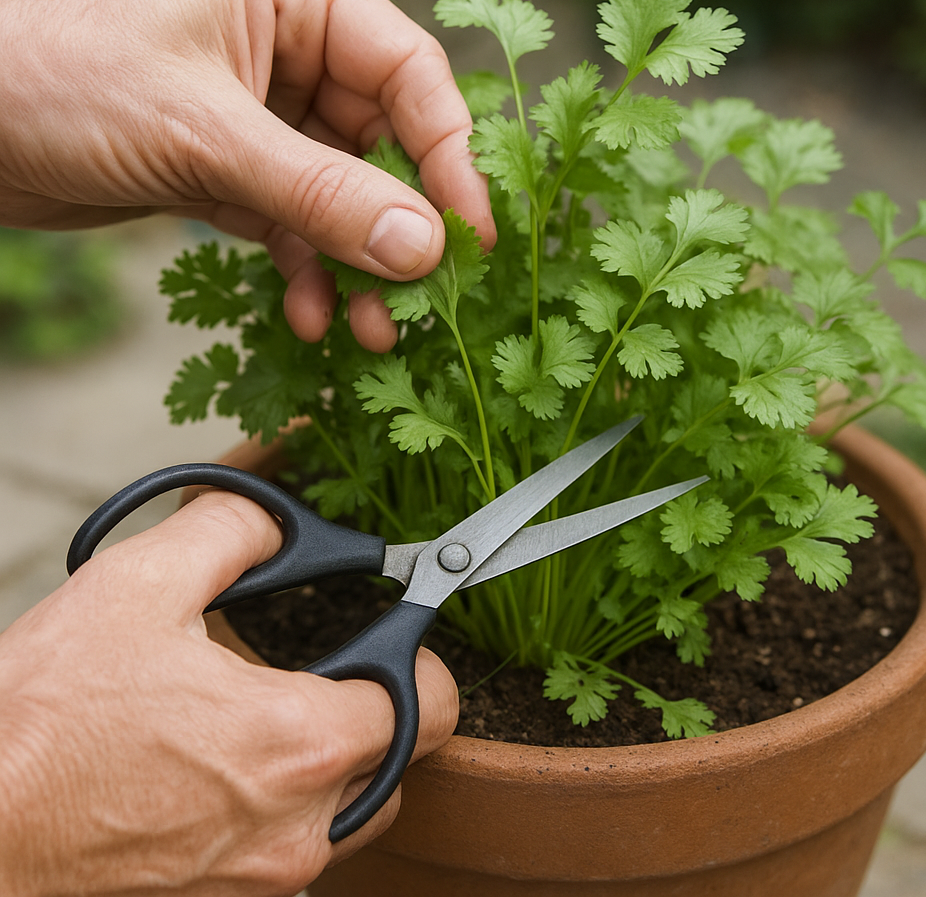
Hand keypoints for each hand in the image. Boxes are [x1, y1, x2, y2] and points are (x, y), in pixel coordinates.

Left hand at [0, 0, 492, 351]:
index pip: (408, 72)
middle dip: (401, 226)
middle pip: (384, 142)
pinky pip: (299, 224)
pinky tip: (311, 316)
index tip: (471, 234)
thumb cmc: (59, 83)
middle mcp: (290, 48)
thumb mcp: (205, 137)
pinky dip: (310, 271)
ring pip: (345, 194)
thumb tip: (422, 248)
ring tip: (372, 328)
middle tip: (427, 297)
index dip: (449, 155)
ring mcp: (265, 112)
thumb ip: (321, 194)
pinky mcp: (237, 169)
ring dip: (360, 264)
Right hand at [0, 491, 458, 895]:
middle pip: (398, 759)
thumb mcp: (137, 585)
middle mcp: (296, 827)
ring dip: (330, 762)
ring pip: (351, 811)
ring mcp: (263, 881)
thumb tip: (273, 520)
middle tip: (324, 671)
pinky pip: (293, 850)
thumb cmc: (40, 724)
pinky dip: (282, 808)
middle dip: (375, 706)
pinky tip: (222, 770)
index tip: (393, 635)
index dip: (419, 658)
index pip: (430, 703)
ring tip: (264, 719)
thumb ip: (230, 530)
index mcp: (296, 741)